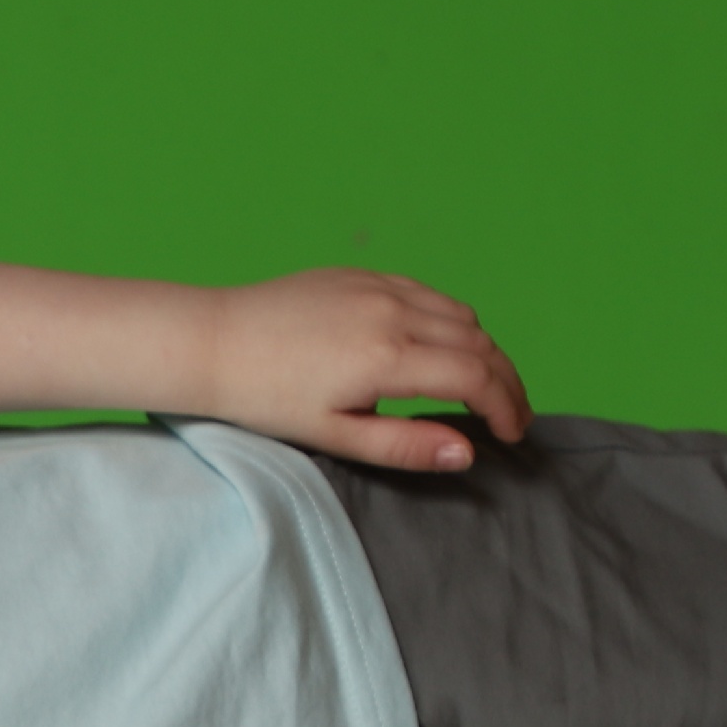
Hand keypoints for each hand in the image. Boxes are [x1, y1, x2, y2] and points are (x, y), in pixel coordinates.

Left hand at [201, 271, 528, 472]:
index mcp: (387, 356)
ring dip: (483, 348)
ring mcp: (377, 286)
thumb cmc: (264, 396)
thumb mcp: (334, 434)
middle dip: (506, 380)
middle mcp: (391, 311)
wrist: (212, 342)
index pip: (475, 377)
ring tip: (485, 385)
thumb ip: (404, 445)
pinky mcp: (360, 274)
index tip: (513, 435)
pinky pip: (426, 293)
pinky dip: (450, 319)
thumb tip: (466, 452)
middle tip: (514, 415)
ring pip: (459, 313)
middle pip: (479, 342)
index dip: (505, 407)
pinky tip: (445, 345)